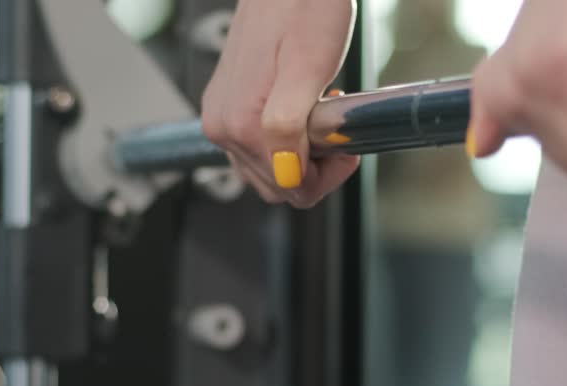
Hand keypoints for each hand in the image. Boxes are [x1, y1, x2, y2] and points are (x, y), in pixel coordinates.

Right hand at [201, 0, 360, 207]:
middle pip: (276, 184)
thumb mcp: (307, 67)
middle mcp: (222, 125)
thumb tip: (285, 173)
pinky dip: (286, 140)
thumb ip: (288, 125)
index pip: (288, 187)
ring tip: (319, 116)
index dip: (326, 174)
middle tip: (335, 131)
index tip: (344, 146)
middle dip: (314, 168)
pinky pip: (259, 147)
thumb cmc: (303, 7)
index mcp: (238, 123)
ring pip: (268, 169)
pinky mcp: (229, 106)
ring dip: (301, 155)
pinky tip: (302, 110)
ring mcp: (222, 116)